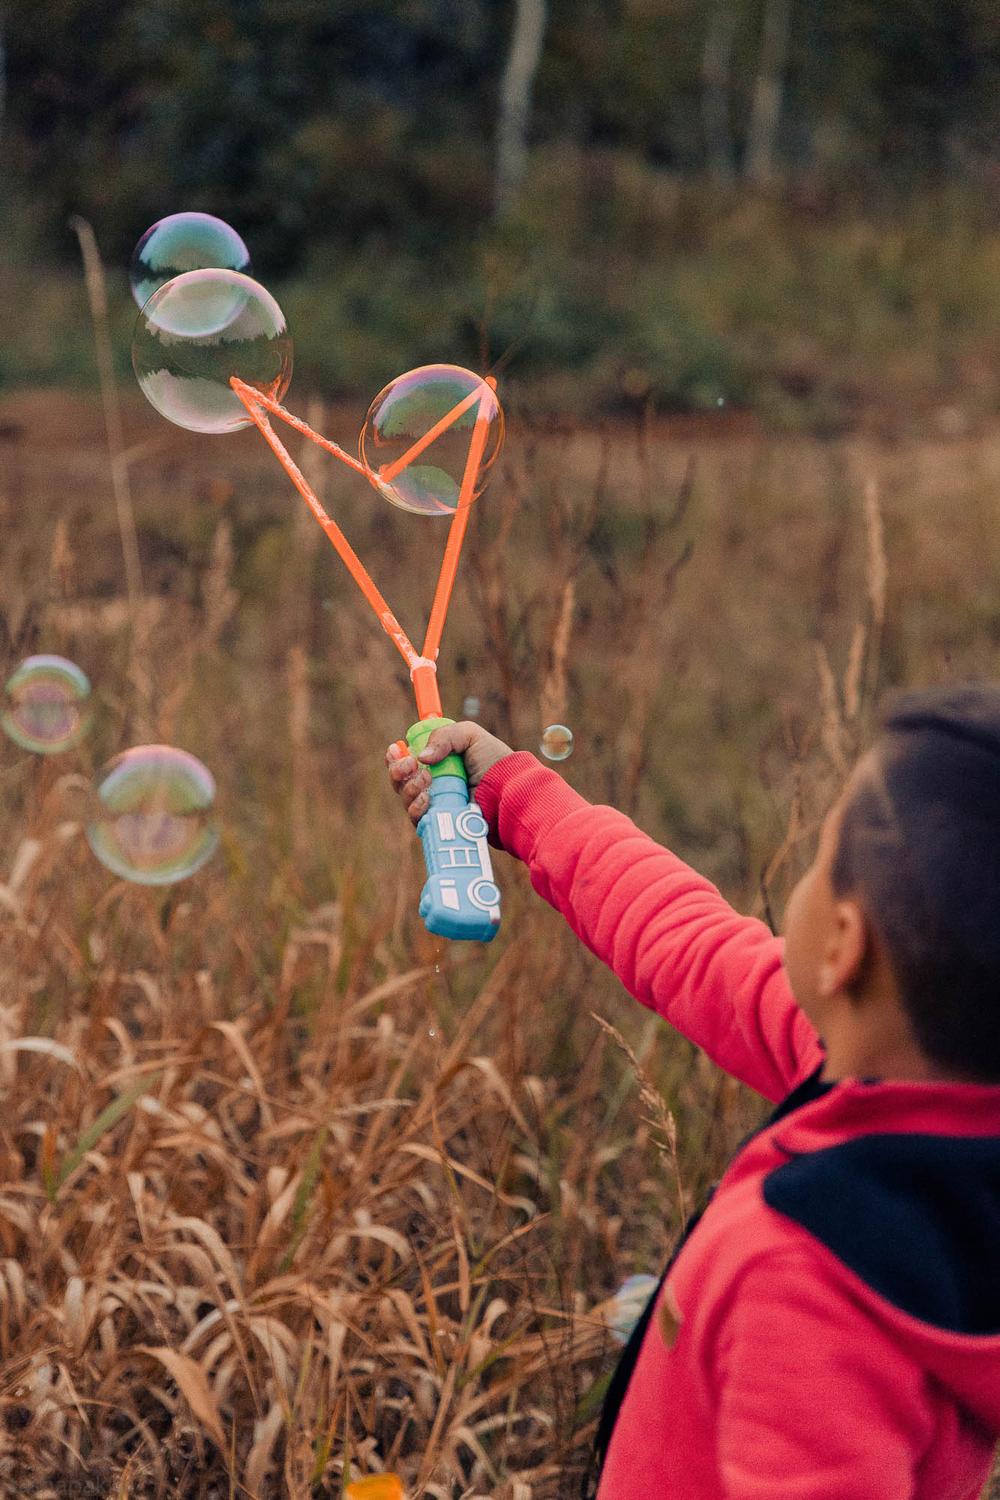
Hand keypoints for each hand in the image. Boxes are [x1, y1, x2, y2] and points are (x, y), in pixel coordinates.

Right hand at [385, 720, 513, 827]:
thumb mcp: (469, 735)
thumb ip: (444, 737)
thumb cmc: (494, 762)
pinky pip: (416, 818)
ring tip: (427, 780)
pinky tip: (428, 799)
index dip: (395, 756)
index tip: (395, 749)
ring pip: (405, 798)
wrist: (509, 792)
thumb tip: (421, 758)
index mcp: (438, 762)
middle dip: (398, 771)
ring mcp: (435, 804)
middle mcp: (433, 783)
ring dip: (409, 787)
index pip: (406, 759)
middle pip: (399, 780)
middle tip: (411, 765)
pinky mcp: (439, 823)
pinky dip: (416, 807)